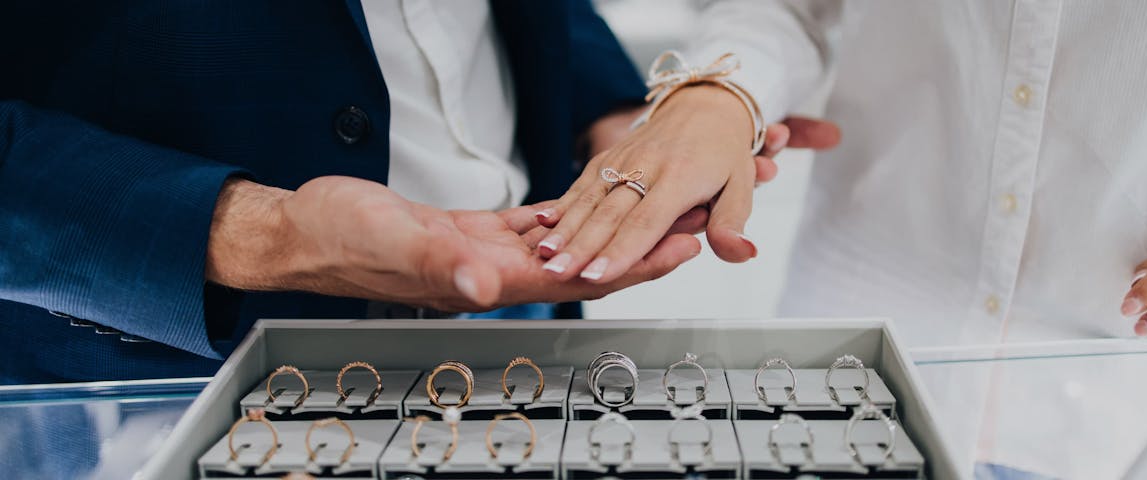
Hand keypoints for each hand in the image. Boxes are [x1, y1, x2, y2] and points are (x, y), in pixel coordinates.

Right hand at [205, 176, 700, 311]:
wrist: (304, 231)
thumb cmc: (339, 239)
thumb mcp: (392, 243)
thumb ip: (442, 265)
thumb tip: (487, 284)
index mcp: (484, 276)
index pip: (579, 274)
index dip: (633, 264)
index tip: (679, 247)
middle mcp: (491, 270)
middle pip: (586, 261)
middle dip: (640, 245)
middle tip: (690, 222)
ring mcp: (480, 252)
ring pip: (564, 243)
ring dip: (608, 229)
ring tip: (649, 211)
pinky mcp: (464, 231)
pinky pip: (526, 227)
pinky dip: (559, 217)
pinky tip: (578, 205)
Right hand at [536, 85, 839, 282]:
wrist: (706, 104)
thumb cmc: (722, 151)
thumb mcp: (741, 187)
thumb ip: (732, 223)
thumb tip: (744, 251)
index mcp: (681, 178)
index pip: (646, 224)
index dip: (620, 252)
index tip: (597, 277)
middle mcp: (647, 166)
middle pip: (609, 214)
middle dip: (581, 248)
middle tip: (557, 274)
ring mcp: (624, 159)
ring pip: (590, 199)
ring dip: (564, 229)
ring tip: (545, 256)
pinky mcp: (609, 155)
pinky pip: (583, 183)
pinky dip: (562, 205)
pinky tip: (542, 224)